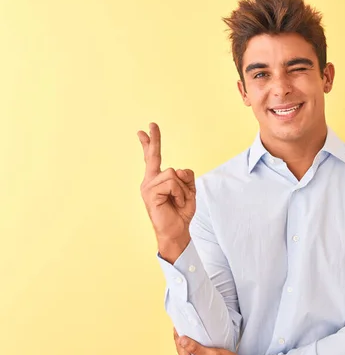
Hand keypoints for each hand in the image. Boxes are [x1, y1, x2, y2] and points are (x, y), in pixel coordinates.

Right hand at [138, 122, 195, 262]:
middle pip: (153, 156)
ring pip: (173, 173)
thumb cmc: (181, 212)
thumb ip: (186, 177)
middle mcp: (150, 180)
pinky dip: (180, 193)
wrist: (176, 230)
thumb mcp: (189, 190)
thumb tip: (178, 169)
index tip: (144, 130)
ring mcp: (148, 186)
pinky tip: (176, 202)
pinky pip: (172, 183)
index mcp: (157, 179)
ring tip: (179, 200)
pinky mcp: (150, 193)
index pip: (152, 158)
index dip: (150, 143)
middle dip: (154, 139)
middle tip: (153, 124)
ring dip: (182, 188)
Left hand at [173, 328, 241, 354]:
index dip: (178, 336)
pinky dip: (193, 345)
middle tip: (181, 326)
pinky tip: (195, 340)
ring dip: (187, 342)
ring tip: (186, 331)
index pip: (180, 349)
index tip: (177, 326)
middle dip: (181, 338)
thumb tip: (182, 340)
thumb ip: (195, 348)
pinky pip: (193, 353)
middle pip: (182, 350)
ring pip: (187, 352)